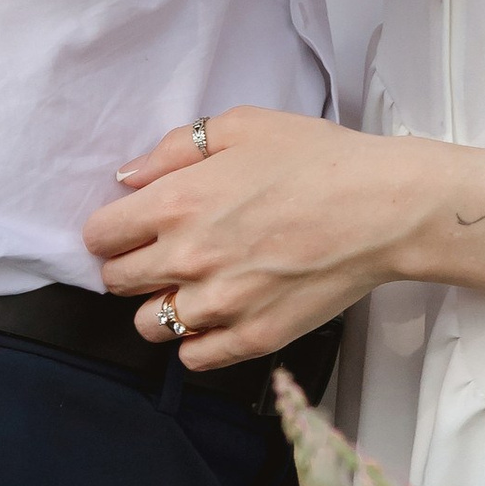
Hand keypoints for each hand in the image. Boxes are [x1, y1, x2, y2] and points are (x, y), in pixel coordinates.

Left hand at [84, 106, 429, 371]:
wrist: (385, 208)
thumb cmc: (320, 160)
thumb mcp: (243, 126)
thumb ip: (176, 149)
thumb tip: (130, 176)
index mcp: (177, 203)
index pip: (100, 236)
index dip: (112, 230)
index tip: (130, 228)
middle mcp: (187, 259)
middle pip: (117, 282)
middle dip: (131, 266)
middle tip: (163, 253)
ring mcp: (219, 305)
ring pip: (149, 326)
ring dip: (162, 306)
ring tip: (193, 287)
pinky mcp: (252, 338)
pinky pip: (194, 359)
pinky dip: (197, 342)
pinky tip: (219, 315)